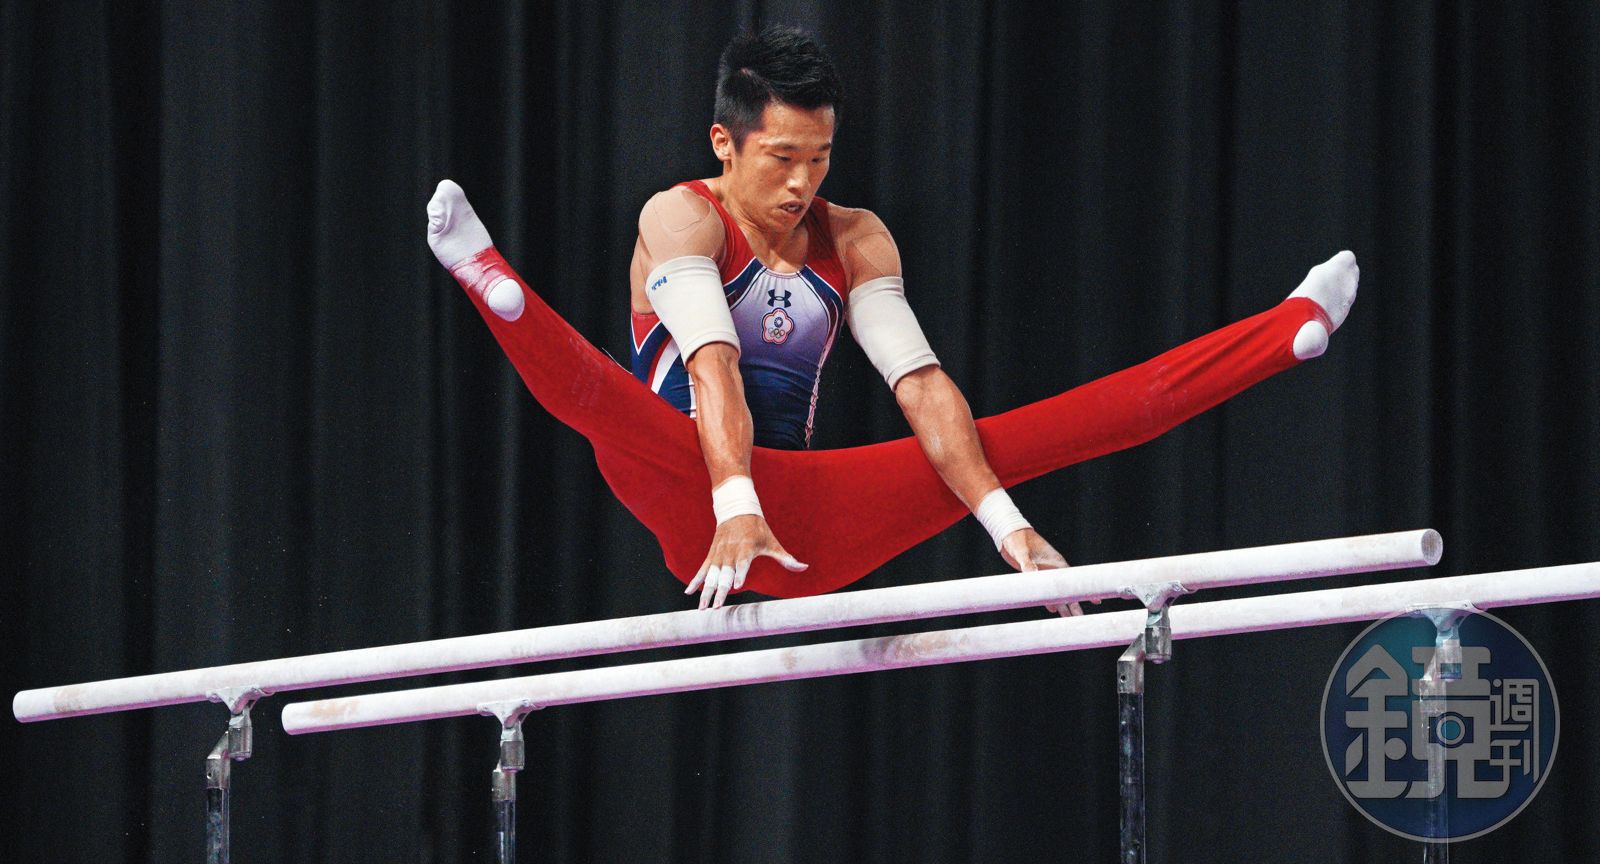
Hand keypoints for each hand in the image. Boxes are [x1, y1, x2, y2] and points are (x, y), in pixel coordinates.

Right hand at [685, 515, 807, 608]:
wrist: (736, 509)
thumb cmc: (758, 528)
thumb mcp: (772, 541)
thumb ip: (785, 558)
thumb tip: (804, 567)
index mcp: (746, 548)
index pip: (743, 563)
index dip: (741, 574)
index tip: (738, 586)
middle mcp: (731, 552)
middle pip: (724, 574)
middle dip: (720, 591)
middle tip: (716, 607)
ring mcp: (719, 554)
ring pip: (711, 575)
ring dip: (706, 591)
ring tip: (702, 607)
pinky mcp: (712, 554)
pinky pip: (702, 569)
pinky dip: (695, 581)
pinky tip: (689, 593)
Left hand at [998, 527, 1095, 616]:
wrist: (1009, 534)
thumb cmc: (1018, 539)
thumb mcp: (1022, 551)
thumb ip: (1027, 564)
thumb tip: (1032, 575)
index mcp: (1055, 562)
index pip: (1074, 580)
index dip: (1085, 591)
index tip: (1097, 601)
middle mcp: (1052, 570)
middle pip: (1066, 591)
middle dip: (1074, 605)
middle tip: (1080, 619)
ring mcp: (1043, 574)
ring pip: (1055, 594)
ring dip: (1061, 606)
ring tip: (1068, 619)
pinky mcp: (1033, 576)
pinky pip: (1043, 592)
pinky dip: (1048, 600)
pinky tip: (1051, 609)